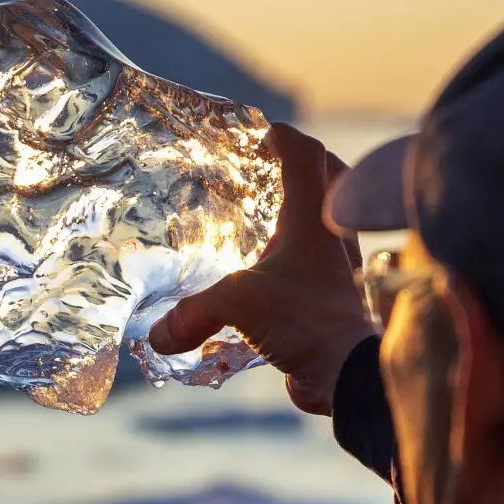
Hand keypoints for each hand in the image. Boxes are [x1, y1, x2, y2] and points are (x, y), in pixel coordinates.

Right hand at [148, 123, 376, 415]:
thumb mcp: (236, 305)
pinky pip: (317, 267)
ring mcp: (339, 268)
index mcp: (312, 218)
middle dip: (301, 168)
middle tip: (271, 169)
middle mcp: (331, 235)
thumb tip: (157, 334)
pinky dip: (295, 262)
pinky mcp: (335, 300)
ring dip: (301, 216)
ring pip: (324, 224)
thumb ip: (192, 313)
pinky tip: (268, 277)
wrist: (346, 371)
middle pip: (328, 180)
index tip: (263, 132)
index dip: (284, 138)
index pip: (305, 156)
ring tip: (265, 222)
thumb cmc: (302, 319)